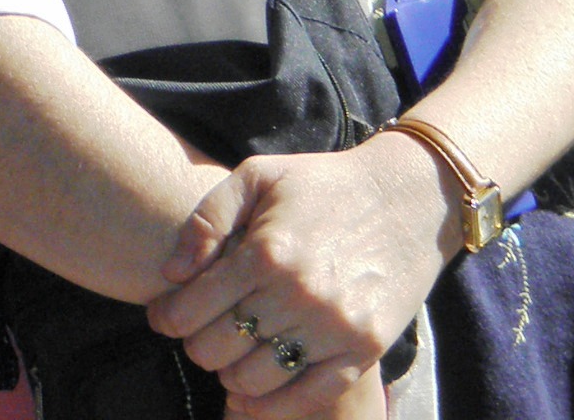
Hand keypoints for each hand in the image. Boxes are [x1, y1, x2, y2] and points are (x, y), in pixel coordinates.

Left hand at [145, 134, 446, 417]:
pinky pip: (307, 398)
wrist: (408, 198)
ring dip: (230, 373)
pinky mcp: (364, 349)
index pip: (191, 310)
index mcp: (266, 251)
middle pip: (217, 349)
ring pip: (254, 379)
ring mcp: (333, 326)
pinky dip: (271, 407)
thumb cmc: (323, 184)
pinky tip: (251, 394)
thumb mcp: (259, 175)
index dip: (167, 318)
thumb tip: (171, 273)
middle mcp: (298, 294)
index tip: (165, 315)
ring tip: (231, 353)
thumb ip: (207, 218)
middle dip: (196, 343)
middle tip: (200, 331)